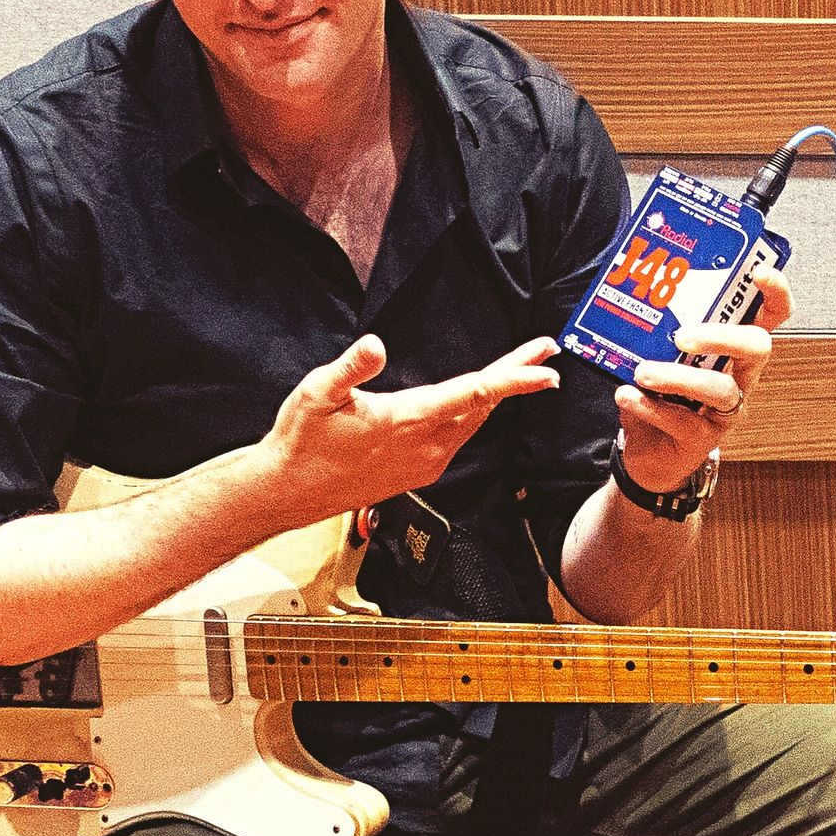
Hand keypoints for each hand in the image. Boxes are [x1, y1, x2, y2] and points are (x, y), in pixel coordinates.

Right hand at [260, 333, 559, 525]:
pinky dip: (475, 415)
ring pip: (474, 424)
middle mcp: (425, 446)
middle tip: (546, 355)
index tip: (546, 366)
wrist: (289, 490)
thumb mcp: (317, 393)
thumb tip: (375, 346)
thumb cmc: (302, 441)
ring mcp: (424, 463)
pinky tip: (476, 405)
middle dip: (517, 378)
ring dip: (497, 397)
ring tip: (520, 374)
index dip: (515, 377)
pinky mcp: (418, 473)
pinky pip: (458, 439)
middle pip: (484, 405)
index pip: (475, 392)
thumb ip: (351, 367)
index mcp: (408, 420)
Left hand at [613, 266, 793, 492]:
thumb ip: (653, 328)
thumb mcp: (656, 355)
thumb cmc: (658, 393)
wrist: (647, 450)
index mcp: (732, 348)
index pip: (770, 316)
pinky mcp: (703, 438)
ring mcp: (724, 410)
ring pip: (720, 389)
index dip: (775, 293)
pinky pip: (684, 422)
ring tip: (643, 372)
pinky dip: (651, 407)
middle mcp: (739, 376)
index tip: (760, 273)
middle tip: (682, 336)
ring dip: (679, 377)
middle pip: (757, 348)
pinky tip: (626, 395)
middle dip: (722, 336)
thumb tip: (629, 291)